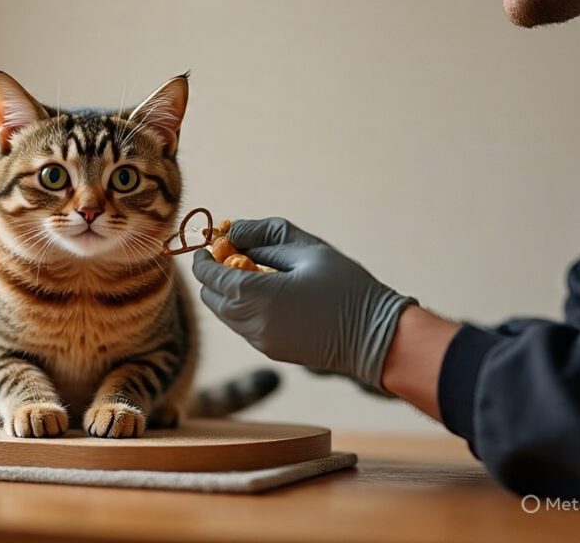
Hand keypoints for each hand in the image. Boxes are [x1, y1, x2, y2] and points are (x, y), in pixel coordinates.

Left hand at [191, 217, 415, 390]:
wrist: (375, 337)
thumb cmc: (346, 287)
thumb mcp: (308, 249)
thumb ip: (264, 235)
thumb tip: (233, 230)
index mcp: (257, 295)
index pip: (210, 275)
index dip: (204, 257)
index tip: (212, 242)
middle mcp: (251, 322)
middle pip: (211, 296)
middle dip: (214, 274)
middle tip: (233, 254)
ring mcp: (259, 340)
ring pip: (224, 313)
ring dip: (228, 291)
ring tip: (255, 271)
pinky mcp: (270, 350)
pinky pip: (242, 325)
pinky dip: (242, 307)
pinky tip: (269, 292)